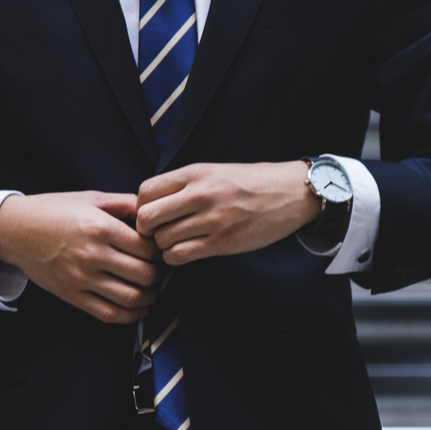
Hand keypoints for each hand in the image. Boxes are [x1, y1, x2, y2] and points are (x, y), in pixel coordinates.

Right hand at [0, 191, 163, 323]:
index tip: (160, 251)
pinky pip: (108, 313)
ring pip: (130, 298)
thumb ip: (125, 203)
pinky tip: (138, 309)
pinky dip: (130, 316)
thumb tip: (153, 212)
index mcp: (101, 227)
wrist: (14, 229)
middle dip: (158, 275)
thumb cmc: (54, 210)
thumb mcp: (91, 198)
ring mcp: (81, 278)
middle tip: (159, 271)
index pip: (148, 248)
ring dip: (149, 297)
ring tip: (152, 290)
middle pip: (145, 275)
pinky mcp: (71, 295)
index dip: (160, 251)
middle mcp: (93, 254)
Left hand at [136, 162, 320, 265]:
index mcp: (195, 173)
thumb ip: (183, 185)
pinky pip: (180, 255)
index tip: (152, 214)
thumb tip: (150, 203)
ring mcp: (211, 220)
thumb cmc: (249, 183)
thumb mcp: (213, 171)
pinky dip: (175, 258)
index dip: (141, 207)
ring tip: (175, 242)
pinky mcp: (222, 242)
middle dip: (146, 230)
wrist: (289, 193)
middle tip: (157, 233)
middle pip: (146, 218)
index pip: (145, 191)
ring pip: (162, 240)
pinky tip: (185, 252)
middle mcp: (200, 195)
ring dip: (163, 246)